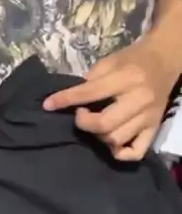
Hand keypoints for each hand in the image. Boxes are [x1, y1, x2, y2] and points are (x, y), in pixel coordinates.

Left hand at [43, 34, 179, 160]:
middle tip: (81, 116)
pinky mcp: (154, 129)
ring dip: (99, 137)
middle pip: (104, 124)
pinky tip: (112, 144)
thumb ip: (91, 80)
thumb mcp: (110, 61)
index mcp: (126, 78)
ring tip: (97, 126)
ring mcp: (148, 118)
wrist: (165, 60)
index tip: (48, 105)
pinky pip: (135, 153)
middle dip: (84, 123)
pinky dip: (120, 154)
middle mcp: (139, 99)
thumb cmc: (133, 60)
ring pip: (116, 140)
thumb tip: (69, 100)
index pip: (90, 93)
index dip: (65, 100)